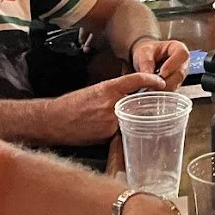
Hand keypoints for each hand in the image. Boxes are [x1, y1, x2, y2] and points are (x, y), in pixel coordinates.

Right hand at [49, 72, 164, 144]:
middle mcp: (111, 103)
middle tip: (149, 105)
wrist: (54, 120)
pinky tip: (106, 130)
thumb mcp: (94, 91)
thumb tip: (131, 95)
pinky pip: (120, 132)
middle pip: (138, 102)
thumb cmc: (72, 105)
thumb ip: (113, 93)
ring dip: (128, 119)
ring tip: (116, 120)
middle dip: (143, 104)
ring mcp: (110, 120)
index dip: (152, 80)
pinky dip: (118, 131)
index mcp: (108, 88)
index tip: (161, 82)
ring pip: (130, 119)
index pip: (136, 80)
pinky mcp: (107, 135)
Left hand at [132, 38, 190, 89]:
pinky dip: (162, 93)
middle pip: (180, 73)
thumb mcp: (144, 53)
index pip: (182, 55)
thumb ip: (146, 62)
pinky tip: (152, 92)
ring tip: (150, 89)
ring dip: (164, 88)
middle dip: (167, 81)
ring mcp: (180, 74)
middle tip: (153, 85)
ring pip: (177, 84)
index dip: (173, 64)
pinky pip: (171, 90)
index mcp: (178, 48)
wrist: (146, 58)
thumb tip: (148, 76)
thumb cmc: (147, 52)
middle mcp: (182, 62)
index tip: (162, 73)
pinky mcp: (175, 84)